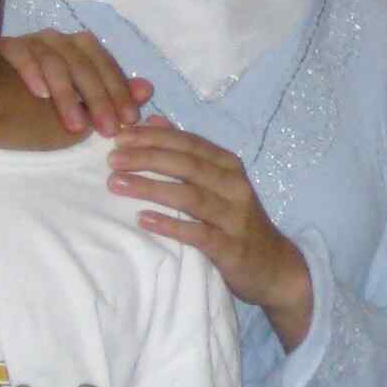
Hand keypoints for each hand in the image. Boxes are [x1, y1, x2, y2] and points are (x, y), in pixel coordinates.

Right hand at [5, 28, 152, 136]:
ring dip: (69, 95)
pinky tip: (40, 94)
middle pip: (85, 62)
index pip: (105, 65)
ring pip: (58, 61)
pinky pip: (23, 53)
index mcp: (78, 52)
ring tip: (76, 126)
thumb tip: (147, 89)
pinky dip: (33, 72)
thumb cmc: (31, 115)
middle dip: (100, 99)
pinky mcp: (3, 48)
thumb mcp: (78, 113)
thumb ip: (110, 99)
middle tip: (107, 130)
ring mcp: (30, 42)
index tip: (130, 121)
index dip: (120, 93)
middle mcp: (57, 41)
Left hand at [110, 124, 316, 343]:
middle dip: (147, 158)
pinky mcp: (231, 248)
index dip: (155, 138)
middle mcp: (234, 186)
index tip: (121, 137)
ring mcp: (235, 217)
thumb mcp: (217, 182)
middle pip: (188, 165)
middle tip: (112, 159)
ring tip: (117, 184)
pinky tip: (143, 219)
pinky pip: (198, 234)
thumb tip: (154, 120)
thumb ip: (187, 152)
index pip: (189, 143)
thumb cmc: (236, 220)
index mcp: (229, 166)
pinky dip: (170, 225)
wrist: (274, 266)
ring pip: (190, 196)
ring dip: (151, 187)